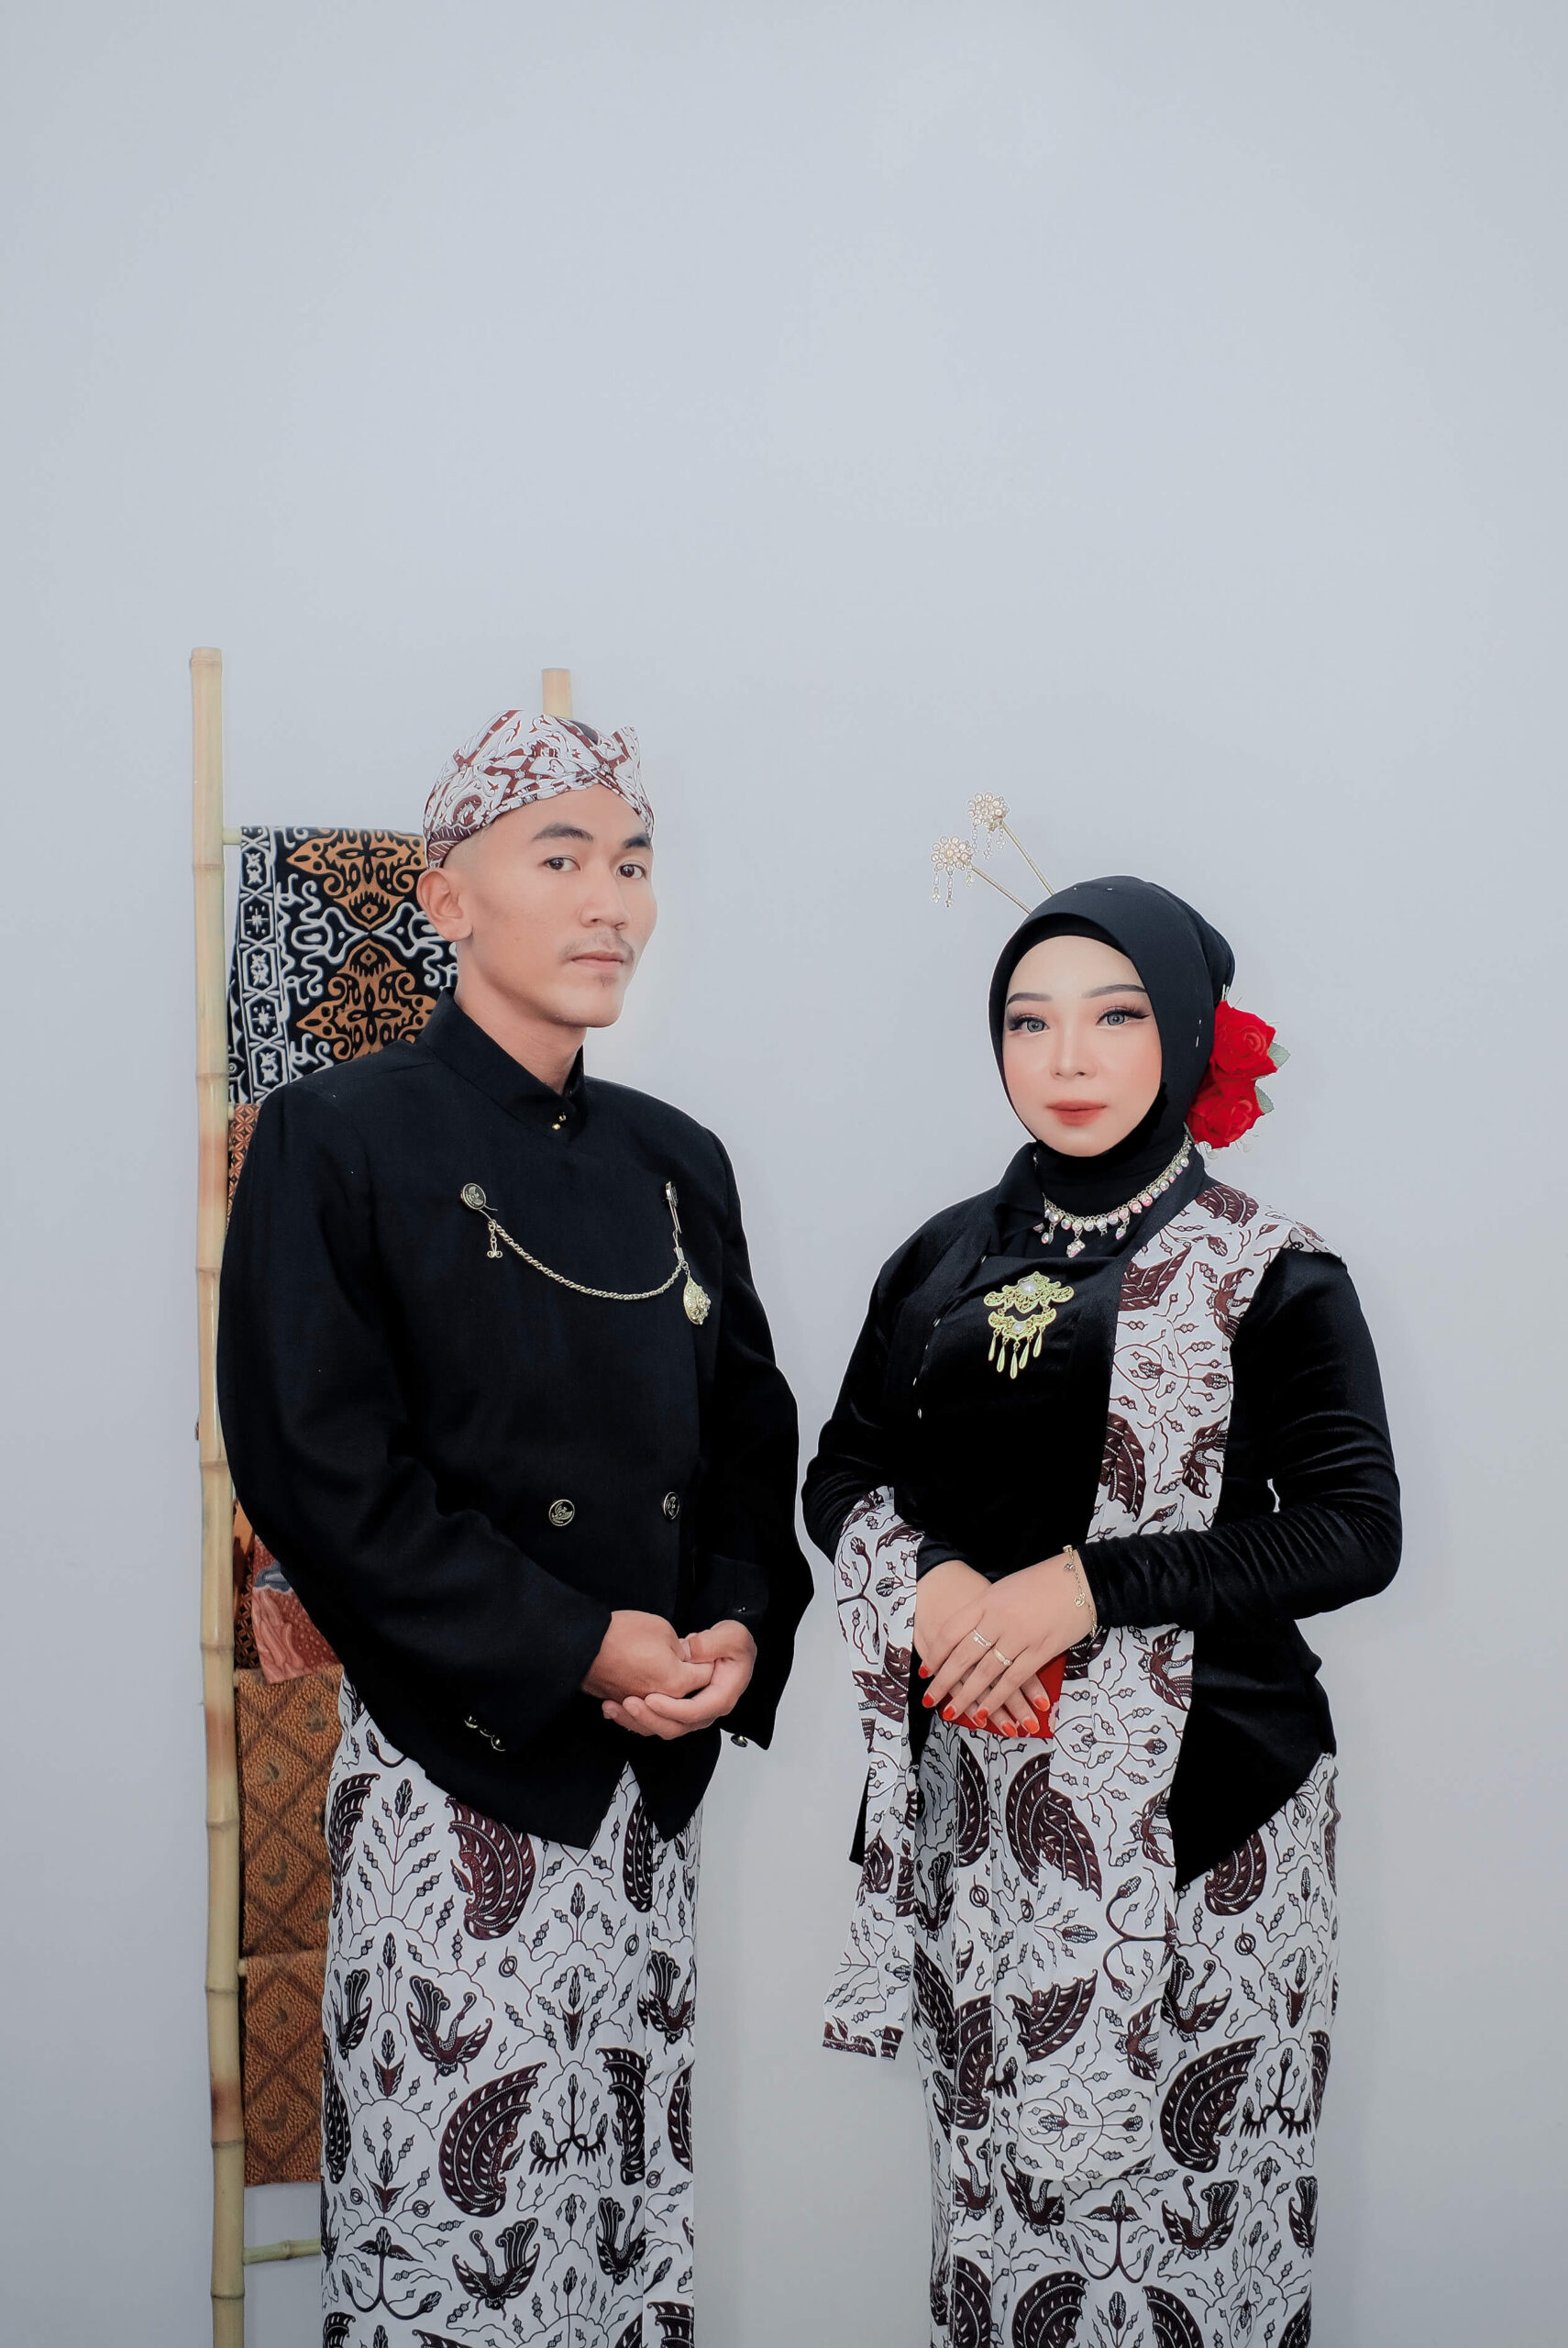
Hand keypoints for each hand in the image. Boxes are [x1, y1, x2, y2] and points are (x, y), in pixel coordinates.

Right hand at [583, 1610, 714, 1705]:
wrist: (582, 1644)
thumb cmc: (622, 1634)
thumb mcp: (663, 1630)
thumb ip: (682, 1648)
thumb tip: (685, 1656)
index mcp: (677, 1682)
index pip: (705, 1676)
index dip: (707, 1660)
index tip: (703, 1650)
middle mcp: (660, 1699)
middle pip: (686, 1696)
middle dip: (690, 1678)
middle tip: (689, 1660)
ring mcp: (639, 1704)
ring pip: (661, 1708)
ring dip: (667, 1695)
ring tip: (668, 1675)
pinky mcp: (620, 1702)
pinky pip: (638, 1710)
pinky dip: (643, 1702)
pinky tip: (643, 1690)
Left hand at [602, 1619, 757, 1741]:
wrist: (730, 1648)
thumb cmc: (734, 1645)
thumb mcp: (732, 1636)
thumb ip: (713, 1644)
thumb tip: (691, 1651)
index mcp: (721, 1697)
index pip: (694, 1713)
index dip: (671, 1709)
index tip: (650, 1698)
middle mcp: (705, 1710)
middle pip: (675, 1727)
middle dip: (649, 1718)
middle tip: (628, 1702)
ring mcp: (690, 1712)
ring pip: (662, 1727)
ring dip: (636, 1720)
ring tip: (613, 1706)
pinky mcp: (677, 1709)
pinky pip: (656, 1720)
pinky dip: (635, 1717)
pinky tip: (615, 1706)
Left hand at [921, 1553, 1090, 1730]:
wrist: (1081, 1580)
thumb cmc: (1042, 1581)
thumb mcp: (1004, 1588)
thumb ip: (985, 1610)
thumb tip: (967, 1633)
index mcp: (986, 1601)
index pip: (952, 1632)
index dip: (937, 1654)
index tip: (926, 1670)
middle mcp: (998, 1620)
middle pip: (963, 1656)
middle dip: (944, 1681)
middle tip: (929, 1698)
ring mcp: (1019, 1637)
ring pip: (985, 1673)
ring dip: (967, 1696)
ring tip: (952, 1712)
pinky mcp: (1040, 1652)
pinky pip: (1013, 1680)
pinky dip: (997, 1698)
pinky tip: (985, 1712)